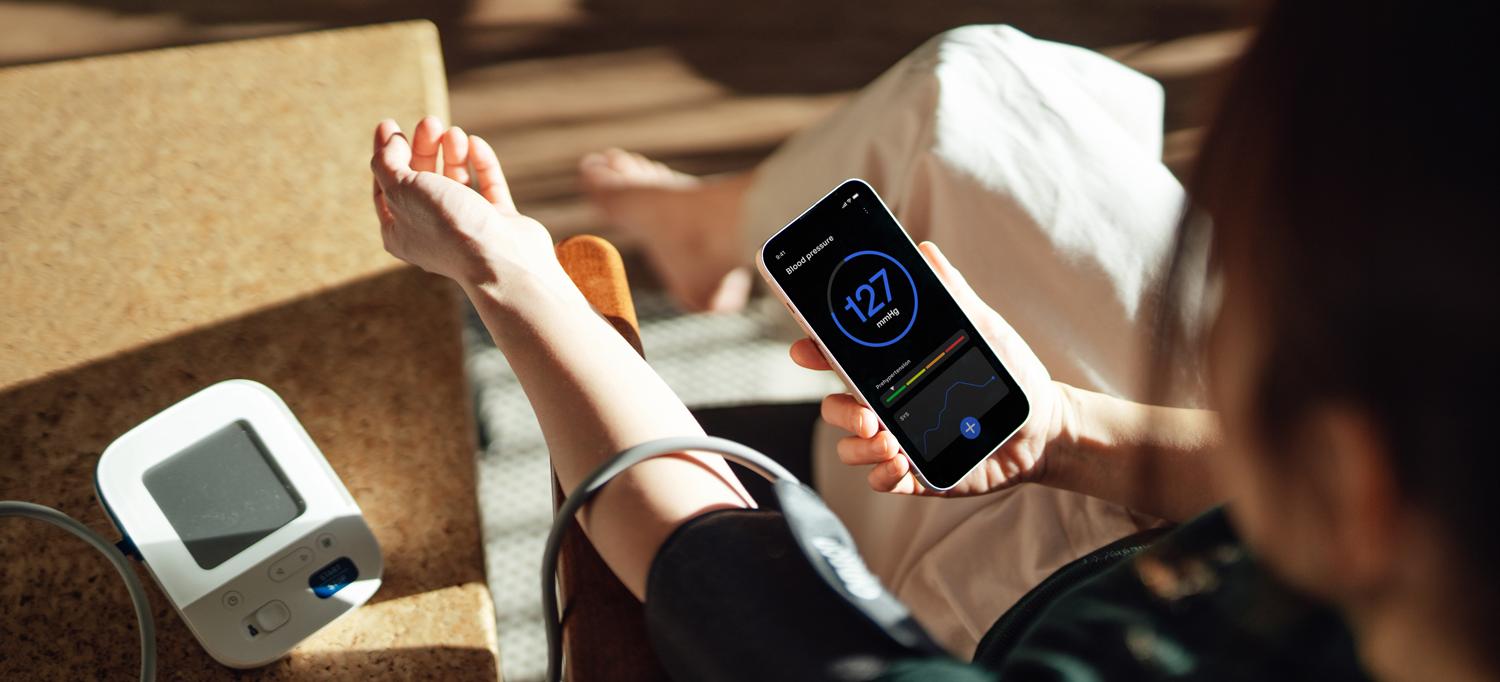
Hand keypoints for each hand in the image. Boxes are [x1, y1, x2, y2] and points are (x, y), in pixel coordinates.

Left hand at [371, 117, 569, 297]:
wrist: (502, 259)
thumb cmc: (447, 227)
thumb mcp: (402, 189)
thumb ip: (387, 162)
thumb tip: (389, 140)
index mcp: (400, 233)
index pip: (386, 187)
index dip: (386, 154)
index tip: (389, 124)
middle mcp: (432, 231)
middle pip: (421, 181)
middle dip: (423, 148)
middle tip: (430, 121)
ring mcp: (468, 227)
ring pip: (455, 182)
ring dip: (452, 153)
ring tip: (454, 132)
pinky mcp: (499, 222)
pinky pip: (488, 186)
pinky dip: (481, 163)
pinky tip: (475, 143)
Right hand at [789, 242, 1071, 495]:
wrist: (1045, 424)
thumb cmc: (1009, 373)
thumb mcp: (982, 328)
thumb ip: (952, 292)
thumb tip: (925, 252)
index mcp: (894, 369)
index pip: (841, 360)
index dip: (815, 353)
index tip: (806, 350)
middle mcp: (888, 404)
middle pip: (835, 407)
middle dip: (838, 411)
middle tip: (866, 414)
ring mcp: (899, 440)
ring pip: (851, 447)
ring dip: (861, 447)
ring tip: (891, 443)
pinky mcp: (917, 473)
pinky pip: (880, 479)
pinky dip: (882, 475)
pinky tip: (902, 463)